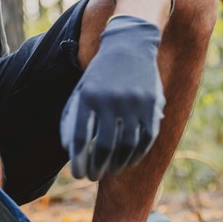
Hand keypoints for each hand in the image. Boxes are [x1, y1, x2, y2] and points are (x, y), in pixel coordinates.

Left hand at [60, 16, 165, 180]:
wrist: (130, 44)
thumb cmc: (101, 73)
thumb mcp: (82, 89)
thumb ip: (74, 117)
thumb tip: (70, 149)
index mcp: (88, 96)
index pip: (80, 138)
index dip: (78, 160)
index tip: (78, 174)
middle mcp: (111, 99)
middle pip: (104, 146)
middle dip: (97, 167)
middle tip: (93, 176)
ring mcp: (134, 102)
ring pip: (127, 146)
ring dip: (117, 164)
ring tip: (110, 171)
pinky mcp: (152, 104)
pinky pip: (146, 138)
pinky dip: (137, 154)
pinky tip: (128, 161)